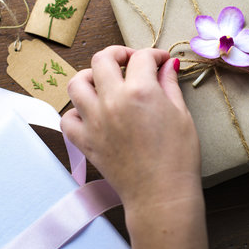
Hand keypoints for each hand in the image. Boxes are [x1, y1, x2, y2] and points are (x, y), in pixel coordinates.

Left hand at [61, 46, 209, 248]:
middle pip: (102, 59)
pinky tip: (91, 113)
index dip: (155, 54)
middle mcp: (112, 101)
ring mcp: (94, 121)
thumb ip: (169, 85)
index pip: (142, 57)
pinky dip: (76, 111)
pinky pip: (67, 119)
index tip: (161, 61)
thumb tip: (167, 65)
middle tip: (130, 61)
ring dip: (90, 76)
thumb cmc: (178, 158)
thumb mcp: (181, 115)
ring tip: (104, 81)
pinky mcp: (85, 142)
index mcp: (140, 91)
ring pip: (77, 83)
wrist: (162, 195)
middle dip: (118, 53)